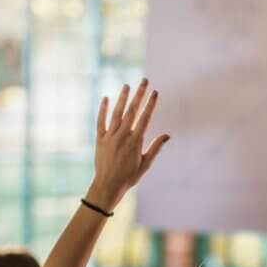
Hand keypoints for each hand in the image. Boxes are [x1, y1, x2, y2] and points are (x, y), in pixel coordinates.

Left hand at [85, 79, 169, 211]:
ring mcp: (110, 136)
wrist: (108, 186)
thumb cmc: (129, 177)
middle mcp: (123, 136)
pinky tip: (106, 98)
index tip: (155, 92)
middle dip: (139, 95)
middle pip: (132, 111)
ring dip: (122, 98)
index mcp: (135, 142)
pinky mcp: (100, 139)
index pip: (145, 118)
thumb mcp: (145, 164)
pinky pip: (101, 121)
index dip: (150, 104)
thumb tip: (167, 135)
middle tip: (144, 81)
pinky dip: (103, 109)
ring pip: (117, 113)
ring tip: (127, 85)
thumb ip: (155, 148)